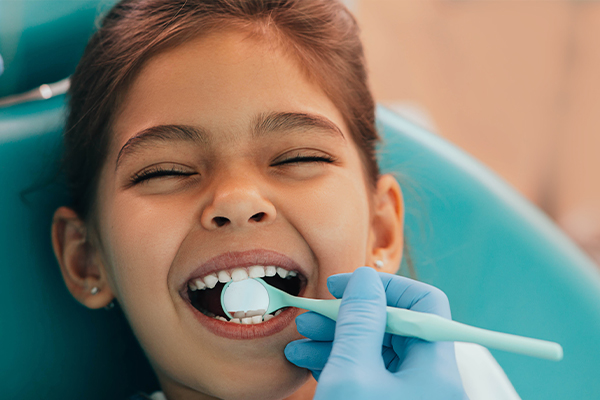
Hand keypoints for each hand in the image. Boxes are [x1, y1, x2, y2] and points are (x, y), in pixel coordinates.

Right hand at [285, 267, 467, 398]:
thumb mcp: (352, 375)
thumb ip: (360, 323)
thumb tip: (366, 279)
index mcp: (434, 368)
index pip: (423, 303)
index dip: (382, 287)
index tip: (341, 286)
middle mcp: (430, 379)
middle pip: (394, 327)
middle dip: (348, 316)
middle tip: (311, 315)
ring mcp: (411, 394)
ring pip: (377, 351)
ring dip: (337, 340)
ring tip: (301, 342)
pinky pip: (370, 374)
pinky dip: (342, 363)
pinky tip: (313, 362)